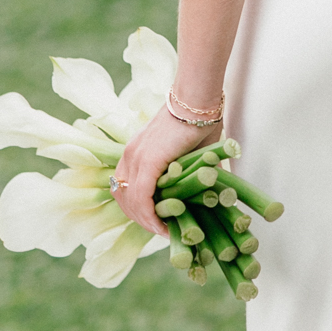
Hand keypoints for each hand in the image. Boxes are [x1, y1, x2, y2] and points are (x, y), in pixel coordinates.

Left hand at [114, 107, 222, 236]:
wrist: (198, 100)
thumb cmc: (200, 119)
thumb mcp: (189, 151)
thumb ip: (192, 172)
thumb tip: (208, 193)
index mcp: (135, 152)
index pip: (124, 190)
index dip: (138, 210)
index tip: (157, 222)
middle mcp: (129, 156)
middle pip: (123, 199)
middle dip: (142, 220)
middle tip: (162, 230)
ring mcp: (135, 158)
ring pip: (131, 202)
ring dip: (146, 222)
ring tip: (164, 231)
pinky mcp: (147, 161)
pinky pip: (142, 198)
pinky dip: (150, 216)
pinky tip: (163, 226)